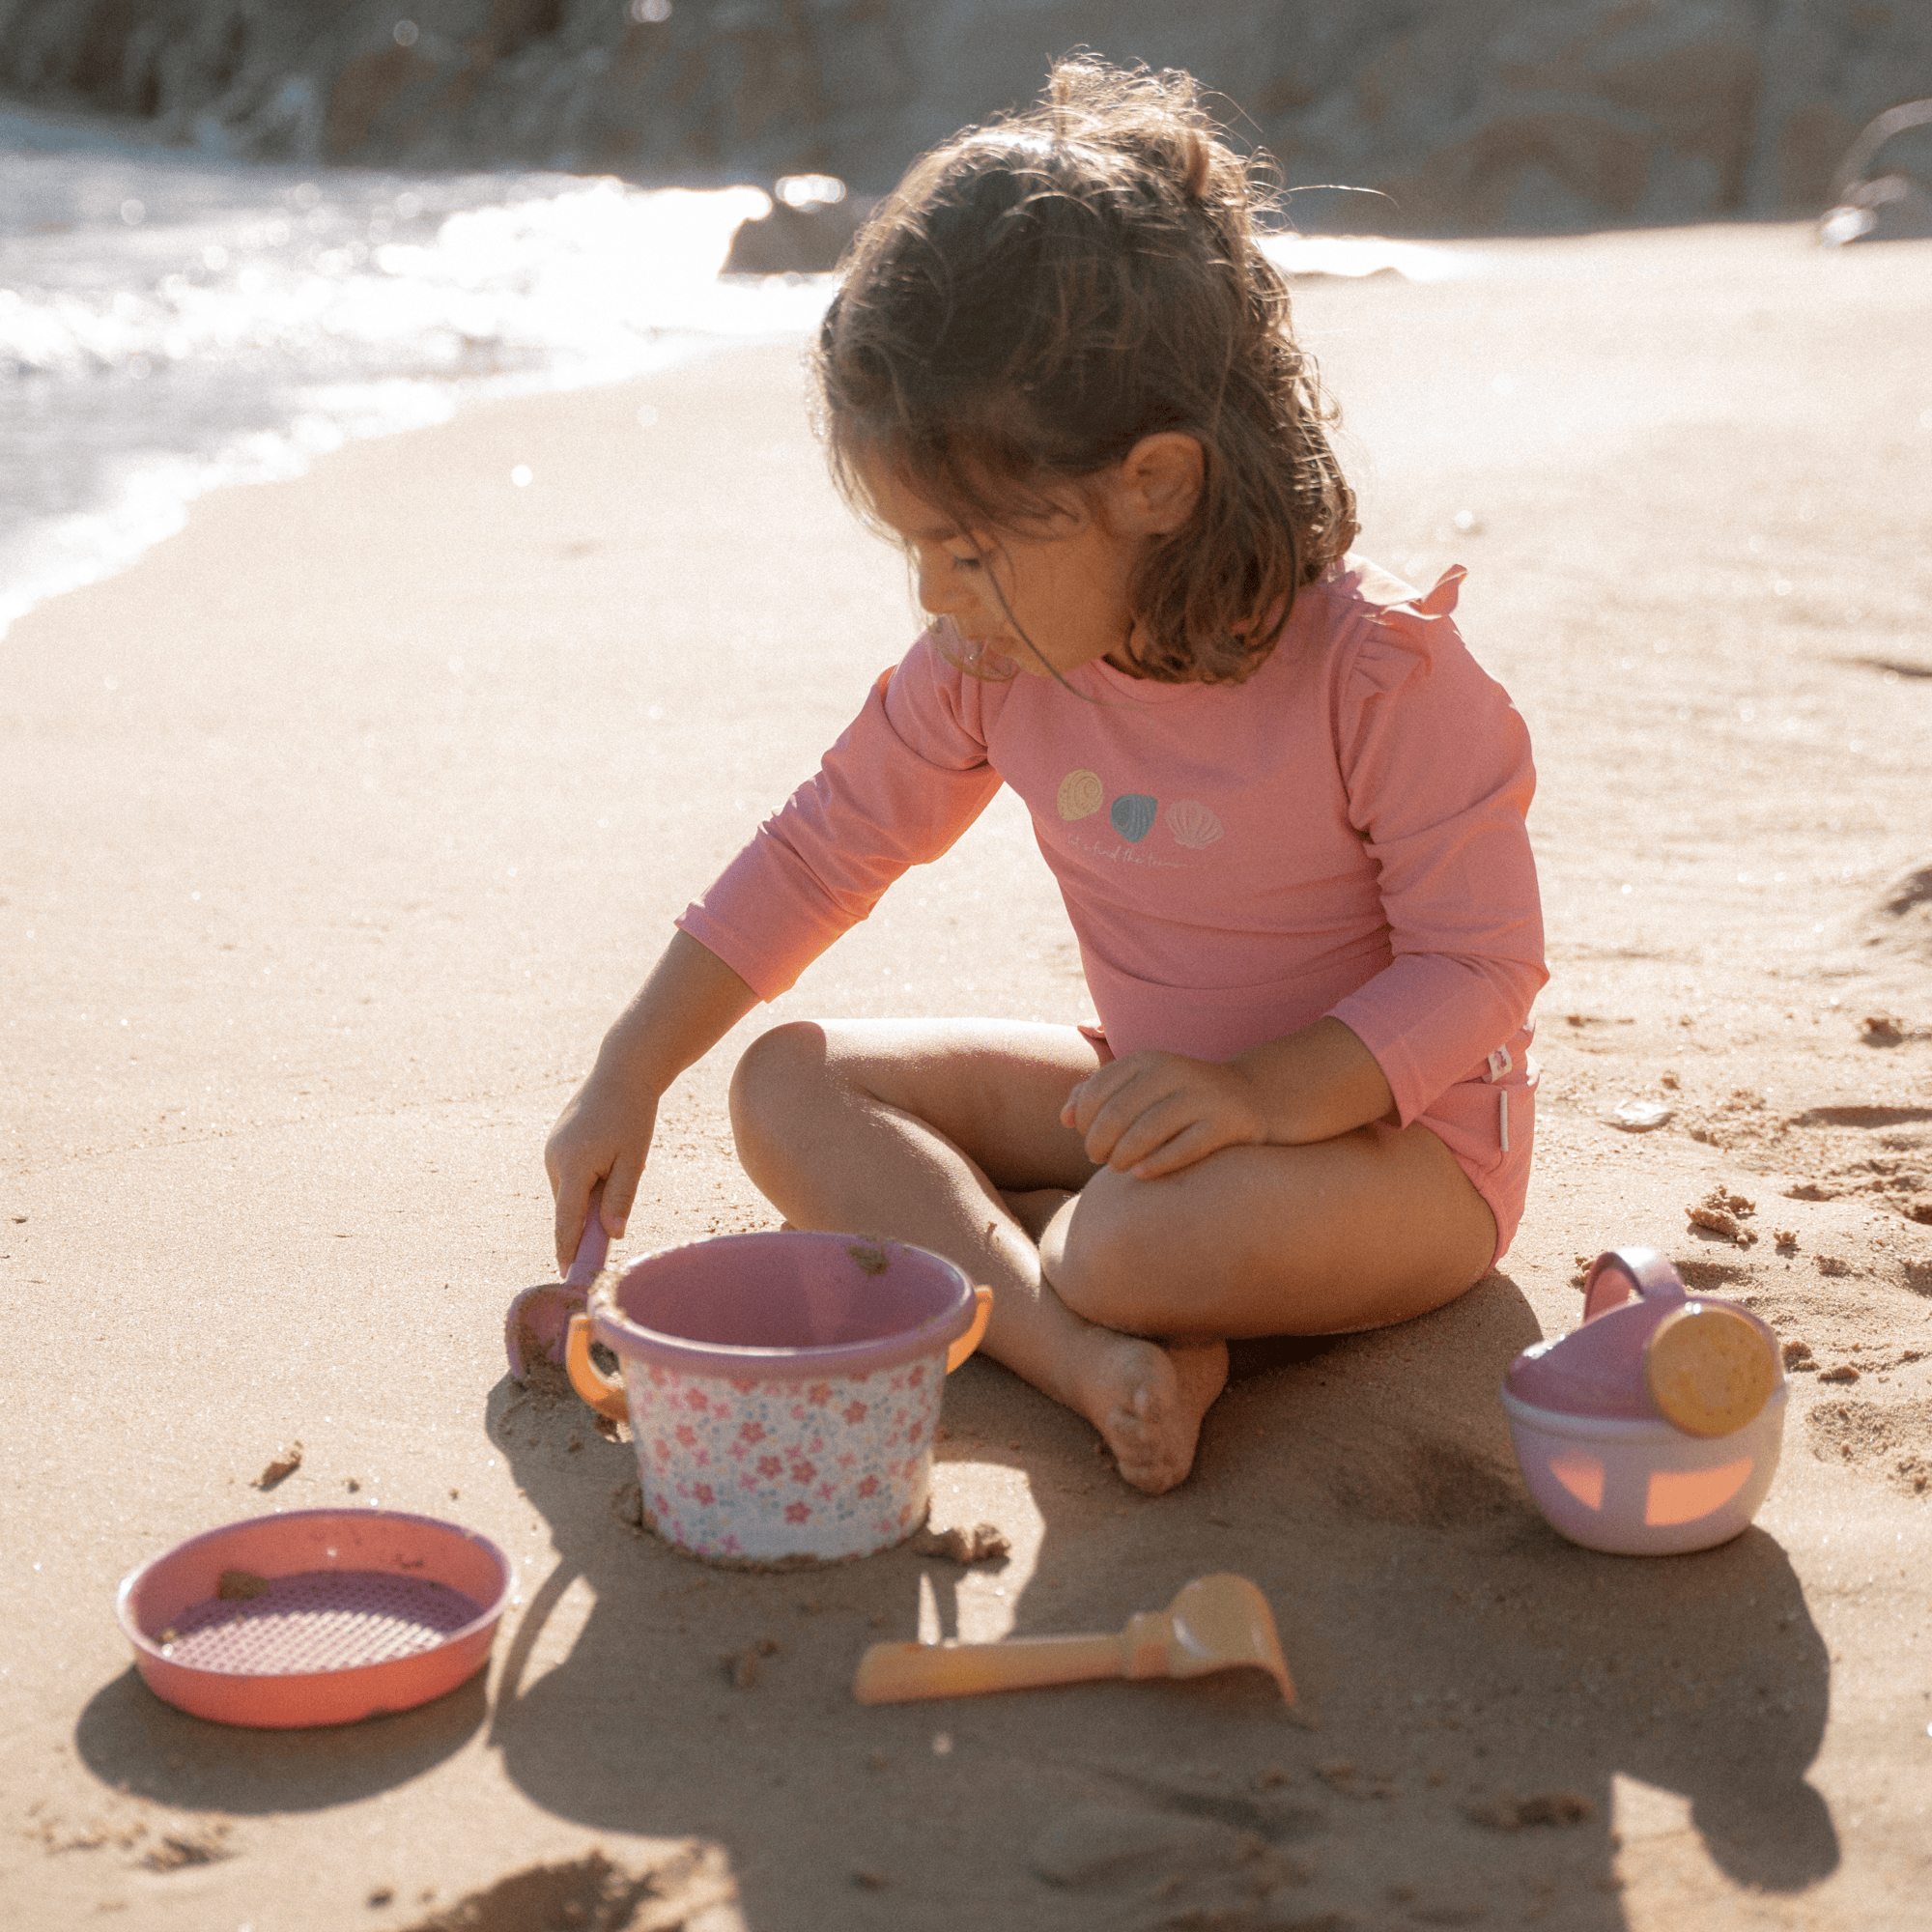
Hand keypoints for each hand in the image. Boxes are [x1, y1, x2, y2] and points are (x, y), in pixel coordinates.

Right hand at [544, 1065, 659, 1272]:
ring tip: (622, 1163)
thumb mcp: (633, 1161)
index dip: (568, 1249)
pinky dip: (588, 1179)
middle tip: (616, 1218)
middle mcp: (554, 1160)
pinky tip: (611, 1155)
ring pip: (570, 1192)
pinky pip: (570, 1176)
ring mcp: (551, 1151)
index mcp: (573, 1166)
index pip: (567, 1220)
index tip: (567, 1275)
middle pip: (569, 1208)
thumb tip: (613, 1235)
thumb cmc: (633, 1116)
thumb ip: (620, 1199)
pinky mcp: (555, 1144)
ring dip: (592, 1195)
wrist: (621, 1073)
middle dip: (589, 1220)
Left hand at [1060, 1050, 1267, 1178]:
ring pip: (1148, 1130)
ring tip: (1117, 1168)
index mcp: (1146, 1060)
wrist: (1249, 1096)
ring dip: (1123, 1156)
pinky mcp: (1225, 1123)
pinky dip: (1157, 1163)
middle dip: (1098, 1142)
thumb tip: (1064, 1118)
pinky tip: (1141, 1174)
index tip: (1086, 1137)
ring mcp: (1201, 1097)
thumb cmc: (1178, 1098)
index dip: (1083, 1120)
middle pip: (1118, 1113)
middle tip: (1097, 1159)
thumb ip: (1097, 1096)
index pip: (1097, 1091)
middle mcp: (1173, 1072)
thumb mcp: (1139, 1087)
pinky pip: (1184, 1147)